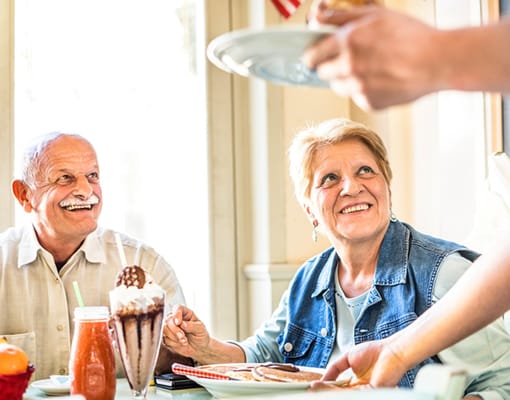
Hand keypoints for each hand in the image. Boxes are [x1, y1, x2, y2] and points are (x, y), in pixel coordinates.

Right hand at [162, 304, 210, 358]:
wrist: (199, 348)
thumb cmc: (200, 335)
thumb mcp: (200, 329)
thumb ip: (192, 326)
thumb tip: (182, 324)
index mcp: (185, 313)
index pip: (178, 308)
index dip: (176, 314)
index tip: (178, 322)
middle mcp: (176, 319)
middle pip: (168, 319)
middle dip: (175, 329)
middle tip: (182, 336)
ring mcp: (170, 328)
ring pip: (165, 329)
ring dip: (174, 337)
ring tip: (184, 341)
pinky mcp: (167, 338)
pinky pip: (165, 339)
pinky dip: (173, 343)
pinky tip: (181, 344)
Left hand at [303, 5, 443, 109]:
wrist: (437, 61)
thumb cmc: (411, 35)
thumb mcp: (375, 15)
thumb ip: (341, 17)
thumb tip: (317, 18)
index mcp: (346, 43)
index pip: (311, 56)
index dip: (312, 55)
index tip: (315, 56)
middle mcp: (348, 68)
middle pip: (323, 73)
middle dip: (330, 66)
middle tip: (347, 59)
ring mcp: (358, 89)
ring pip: (339, 87)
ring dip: (346, 79)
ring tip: (369, 68)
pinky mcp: (369, 104)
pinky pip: (358, 97)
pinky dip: (365, 90)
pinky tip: (382, 79)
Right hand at [314, 338, 407, 387]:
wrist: (391, 350)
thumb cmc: (375, 352)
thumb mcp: (348, 357)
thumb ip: (335, 367)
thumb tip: (324, 378)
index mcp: (355, 383)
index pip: (337, 389)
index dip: (324, 388)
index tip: (312, 386)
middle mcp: (360, 390)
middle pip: (338, 394)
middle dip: (323, 392)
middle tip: (311, 389)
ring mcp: (366, 393)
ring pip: (344, 395)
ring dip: (328, 392)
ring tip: (315, 387)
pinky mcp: (372, 392)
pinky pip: (354, 394)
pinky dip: (340, 391)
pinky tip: (330, 387)